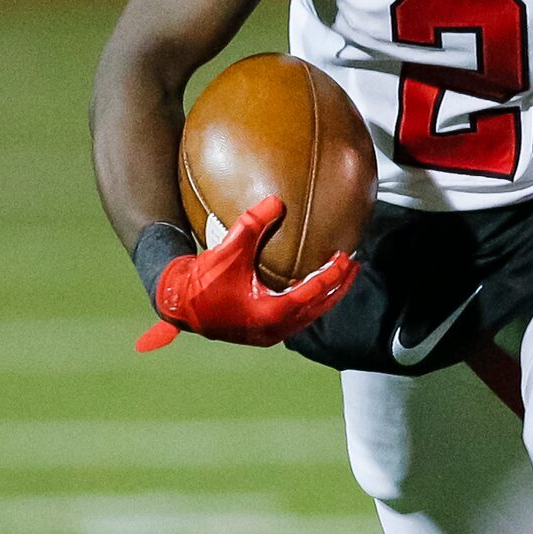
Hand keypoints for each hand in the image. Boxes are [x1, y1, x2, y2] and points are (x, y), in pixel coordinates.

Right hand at [135, 195, 356, 351]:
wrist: (178, 304)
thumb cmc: (201, 281)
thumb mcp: (227, 250)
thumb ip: (252, 225)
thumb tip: (276, 200)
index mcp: (267, 315)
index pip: (310, 294)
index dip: (330, 276)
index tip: (345, 258)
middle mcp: (272, 330)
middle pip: (318, 308)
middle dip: (338, 286)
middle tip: (354, 264)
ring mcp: (269, 333)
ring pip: (309, 315)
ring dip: (327, 295)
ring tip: (343, 274)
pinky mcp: (264, 331)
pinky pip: (298, 316)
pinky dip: (311, 300)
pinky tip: (315, 284)